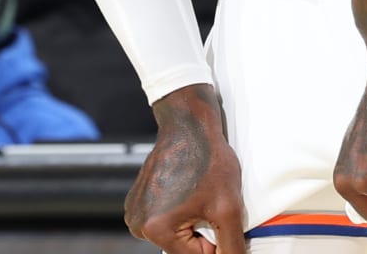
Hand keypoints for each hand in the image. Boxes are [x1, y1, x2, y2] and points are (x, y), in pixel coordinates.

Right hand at [126, 84, 246, 252]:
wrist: (190, 125)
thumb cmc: (209, 161)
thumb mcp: (229, 210)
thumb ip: (231, 247)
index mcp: (155, 229)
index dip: (216, 242)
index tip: (218, 215)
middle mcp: (138, 223)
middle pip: (182, 249)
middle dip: (202, 234)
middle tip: (209, 204)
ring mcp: (135, 212)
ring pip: (175, 236)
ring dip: (193, 224)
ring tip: (199, 196)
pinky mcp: (137, 201)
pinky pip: (165, 221)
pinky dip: (181, 213)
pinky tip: (188, 191)